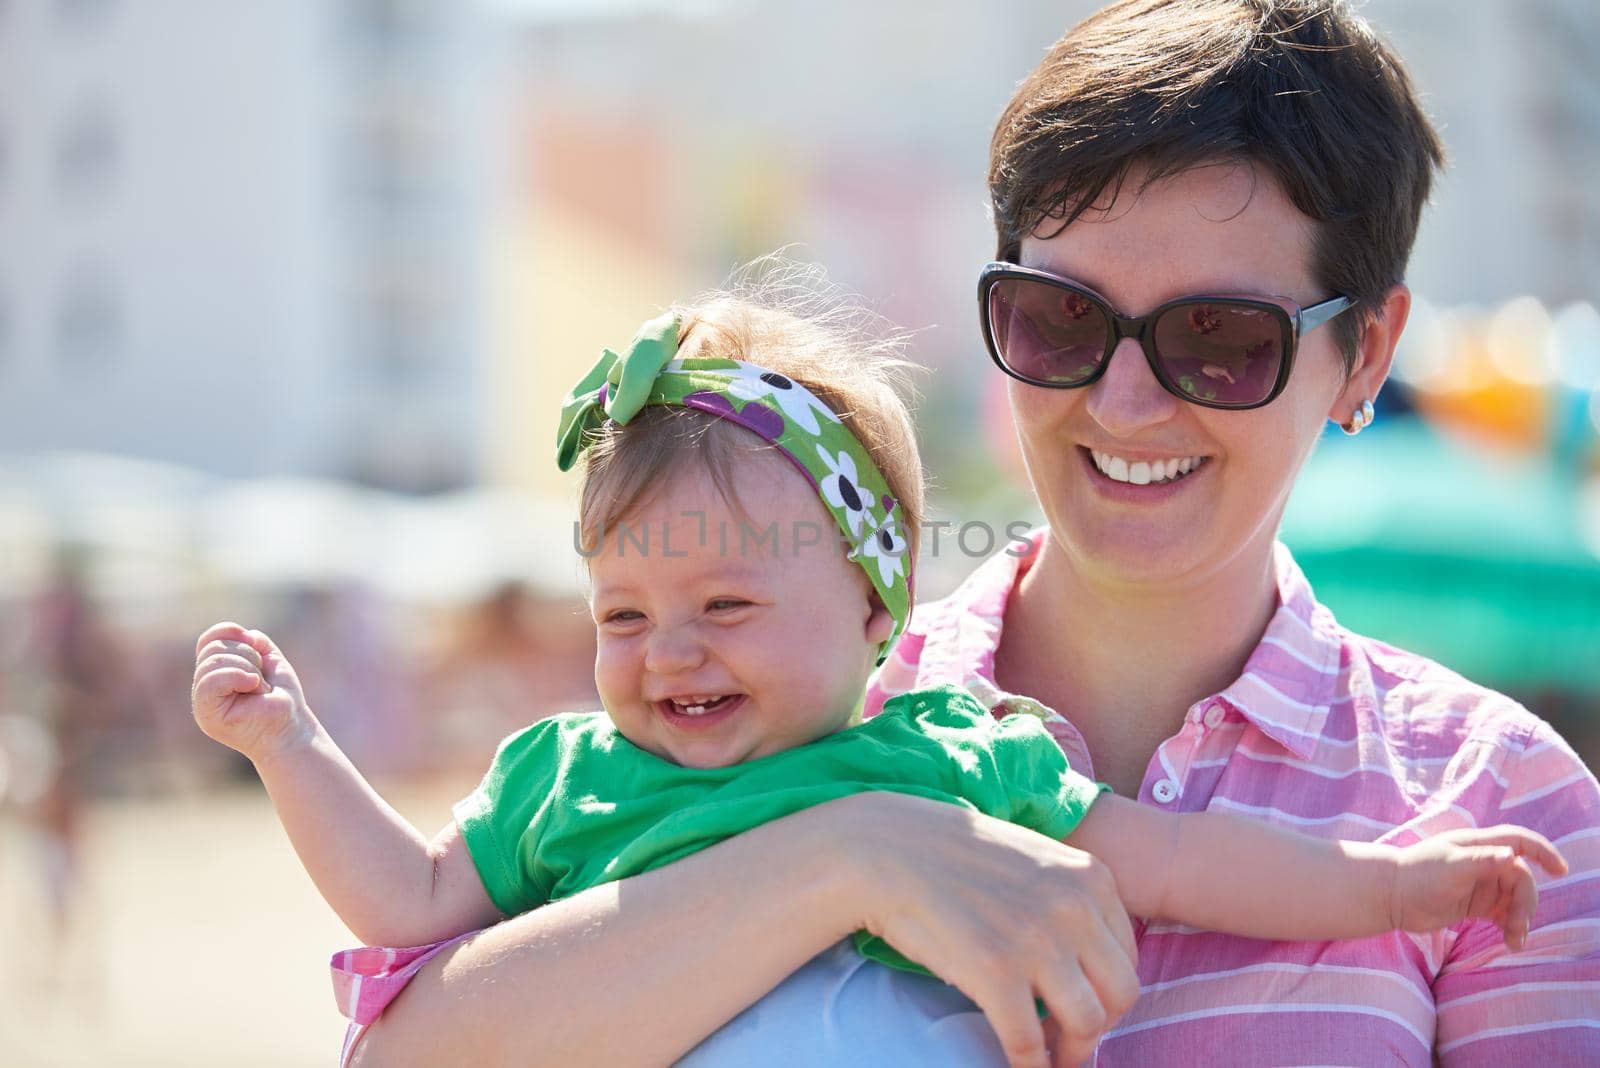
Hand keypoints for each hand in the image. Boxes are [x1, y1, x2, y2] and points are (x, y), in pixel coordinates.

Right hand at [191, 622, 317, 763]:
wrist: (291, 729)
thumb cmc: (281, 698)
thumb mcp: (269, 660)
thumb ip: (253, 642)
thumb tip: (244, 635)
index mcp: (214, 674)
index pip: (208, 640)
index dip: (229, 632)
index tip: (255, 643)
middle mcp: (202, 688)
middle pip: (213, 649)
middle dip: (247, 655)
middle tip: (261, 678)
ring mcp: (201, 703)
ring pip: (213, 662)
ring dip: (248, 668)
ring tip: (259, 687)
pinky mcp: (206, 715)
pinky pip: (210, 681)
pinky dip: (238, 676)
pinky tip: (254, 687)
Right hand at [835, 792, 1139, 1067]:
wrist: (888, 848)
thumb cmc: (952, 854)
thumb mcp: (1034, 859)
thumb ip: (1068, 898)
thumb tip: (1086, 957)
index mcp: (1090, 878)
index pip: (1127, 957)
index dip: (1107, 993)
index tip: (1084, 1008)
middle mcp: (1073, 908)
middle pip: (1120, 994)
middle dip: (1099, 1027)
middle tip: (1071, 1042)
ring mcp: (1036, 940)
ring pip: (1086, 1023)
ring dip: (1072, 1052)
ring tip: (1050, 1059)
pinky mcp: (995, 971)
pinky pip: (1028, 1043)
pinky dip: (1029, 1066)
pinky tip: (1018, 1066)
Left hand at [1390, 825, 1567, 948]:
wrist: (1389, 897)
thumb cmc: (1416, 875)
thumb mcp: (1449, 867)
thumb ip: (1481, 862)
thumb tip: (1511, 856)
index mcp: (1478, 845)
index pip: (1519, 841)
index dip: (1543, 852)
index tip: (1561, 870)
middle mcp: (1483, 862)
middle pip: (1521, 878)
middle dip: (1525, 902)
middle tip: (1517, 926)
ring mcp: (1480, 884)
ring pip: (1515, 899)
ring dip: (1520, 918)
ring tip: (1515, 940)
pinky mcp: (1475, 904)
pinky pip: (1503, 914)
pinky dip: (1510, 927)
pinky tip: (1511, 942)